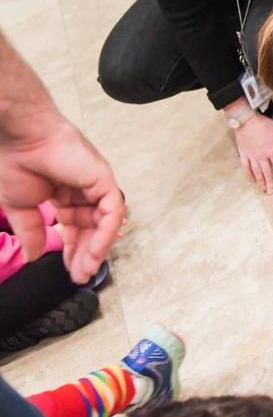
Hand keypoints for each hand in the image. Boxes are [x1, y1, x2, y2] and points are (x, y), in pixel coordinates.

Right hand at [0, 118, 125, 283]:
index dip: (74, 250)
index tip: (71, 271)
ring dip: (96, 249)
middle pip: (92, 228)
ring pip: (105, 223)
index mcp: (65, 194)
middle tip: (80, 276)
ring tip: (84, 270)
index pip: (76, 227)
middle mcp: (84, 190)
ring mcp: (96, 184)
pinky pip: (112, 211)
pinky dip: (106, 233)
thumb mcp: (22, 208)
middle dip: (86, 254)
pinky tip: (93, 252)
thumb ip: (32, 232)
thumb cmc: (16, 163)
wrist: (19, 140)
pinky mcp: (104, 180)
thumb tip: (34, 256)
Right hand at [233, 113, 272, 193]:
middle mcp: (262, 156)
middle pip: (267, 172)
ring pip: (257, 172)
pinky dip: (248, 174)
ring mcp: (252, 156)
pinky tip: (251, 180)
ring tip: (263, 189)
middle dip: (271, 183)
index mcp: (272, 150)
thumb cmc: (262, 123)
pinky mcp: (243, 154)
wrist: (245, 120)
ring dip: (260, 181)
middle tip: (272, 192)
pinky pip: (246, 166)